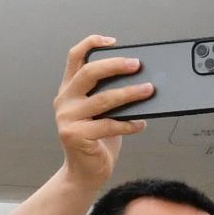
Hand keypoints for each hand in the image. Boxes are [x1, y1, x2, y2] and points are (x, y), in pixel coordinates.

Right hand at [54, 36, 153, 189]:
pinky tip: (142, 123)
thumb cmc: (98, 140)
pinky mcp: (75, 135)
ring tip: (149, 90)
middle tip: (138, 64)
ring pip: (103, 99)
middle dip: (116, 65)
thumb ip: (111, 95)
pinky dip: (129, 123)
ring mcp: (67, 118)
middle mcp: (64, 100)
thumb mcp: (102, 112)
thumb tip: (143, 80)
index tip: (113, 41)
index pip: (75, 57)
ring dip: (130, 93)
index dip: (92, 44)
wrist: (86, 173)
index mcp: (69, 89)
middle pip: (89, 73)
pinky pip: (108, 125)